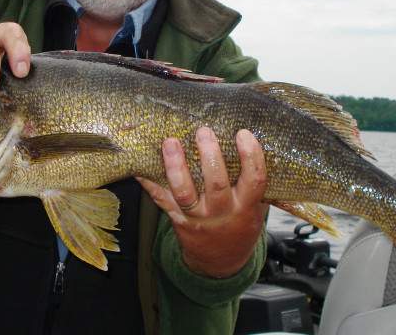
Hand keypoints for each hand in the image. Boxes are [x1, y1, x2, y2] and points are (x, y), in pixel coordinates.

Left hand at [137, 127, 268, 277]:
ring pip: (185, 193)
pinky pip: (161, 200)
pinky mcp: (177, 219)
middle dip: (210, 156)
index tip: (243, 134)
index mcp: (245, 206)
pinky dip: (149, 183)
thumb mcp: (256, 208)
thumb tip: (254, 141)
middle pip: (216, 184)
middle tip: (203, 132)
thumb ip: (255, 183)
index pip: (253, 180)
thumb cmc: (240, 224)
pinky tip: (140, 167)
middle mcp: (221, 213)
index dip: (251, 157)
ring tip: (171, 142)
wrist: (221, 263)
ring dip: (176, 166)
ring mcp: (198, 217)